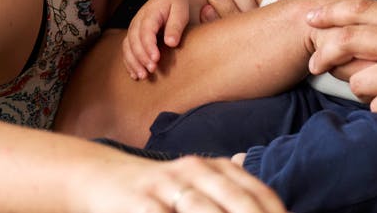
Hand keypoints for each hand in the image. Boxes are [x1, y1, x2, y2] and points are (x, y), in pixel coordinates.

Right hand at [89, 154, 285, 212]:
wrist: (101, 177)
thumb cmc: (157, 188)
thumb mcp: (195, 180)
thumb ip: (228, 183)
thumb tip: (259, 184)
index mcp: (215, 168)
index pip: (256, 192)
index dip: (275, 212)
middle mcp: (195, 172)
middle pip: (237, 202)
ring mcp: (167, 186)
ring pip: (204, 212)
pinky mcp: (140, 203)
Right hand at [122, 0, 195, 79]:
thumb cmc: (179, 5)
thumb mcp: (181, 11)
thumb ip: (176, 26)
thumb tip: (171, 43)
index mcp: (150, 12)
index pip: (146, 30)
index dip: (148, 45)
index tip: (156, 59)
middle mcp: (138, 20)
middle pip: (133, 40)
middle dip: (141, 57)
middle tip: (151, 70)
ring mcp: (134, 28)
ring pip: (127, 46)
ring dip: (133, 62)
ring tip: (143, 76)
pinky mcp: (134, 36)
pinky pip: (127, 50)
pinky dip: (129, 63)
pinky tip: (135, 75)